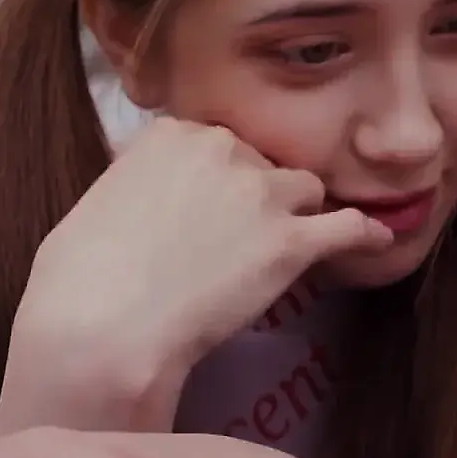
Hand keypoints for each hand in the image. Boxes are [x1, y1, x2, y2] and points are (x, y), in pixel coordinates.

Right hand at [5, 119, 391, 418]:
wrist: (104, 324)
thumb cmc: (79, 277)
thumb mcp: (97, 202)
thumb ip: (137, 181)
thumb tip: (145, 187)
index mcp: (173, 133)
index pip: (217, 143)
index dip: (216, 181)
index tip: (209, 209)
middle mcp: (225, 149)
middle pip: (264, 164)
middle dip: (257, 197)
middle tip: (237, 242)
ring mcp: (264, 194)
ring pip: (305, 191)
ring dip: (299, 216)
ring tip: (289, 250)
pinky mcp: (292, 242)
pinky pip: (348, 227)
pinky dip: (364, 234)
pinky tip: (377, 240)